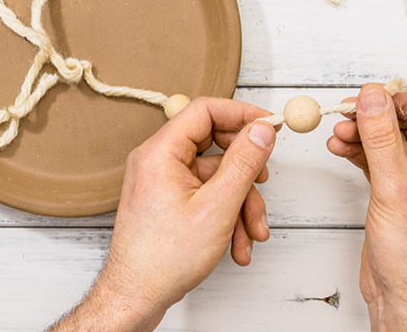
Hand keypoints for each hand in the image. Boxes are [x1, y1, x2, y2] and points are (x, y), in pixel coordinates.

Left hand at [50, 98, 276, 331]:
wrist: (136, 296)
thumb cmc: (162, 258)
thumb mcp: (216, 207)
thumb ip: (243, 163)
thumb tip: (261, 130)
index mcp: (161, 152)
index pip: (205, 110)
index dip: (242, 114)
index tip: (270, 125)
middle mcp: (158, 161)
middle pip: (215, 146)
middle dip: (246, 173)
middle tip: (265, 181)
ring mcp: (162, 182)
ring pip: (215, 177)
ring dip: (240, 205)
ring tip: (252, 234)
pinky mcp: (168, 202)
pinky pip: (205, 196)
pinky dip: (225, 217)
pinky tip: (236, 246)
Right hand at [327, 84, 406, 330]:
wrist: (403, 298)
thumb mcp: (396, 190)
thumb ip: (382, 140)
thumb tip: (373, 99)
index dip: (403, 101)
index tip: (372, 95)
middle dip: (377, 118)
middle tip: (348, 112)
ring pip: (391, 143)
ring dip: (364, 134)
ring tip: (338, 133)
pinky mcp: (397, 195)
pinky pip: (379, 161)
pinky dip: (359, 152)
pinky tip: (339, 148)